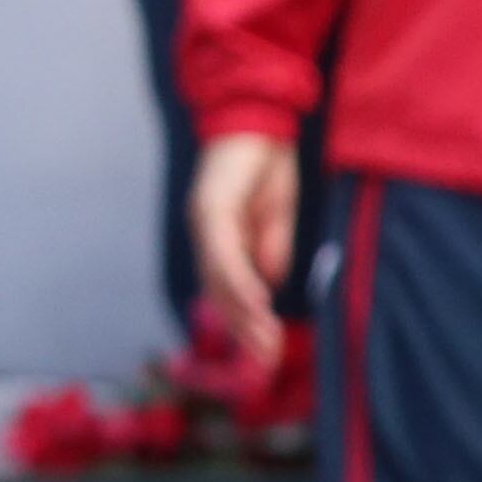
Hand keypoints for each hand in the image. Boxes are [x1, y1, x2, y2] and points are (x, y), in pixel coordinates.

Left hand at [191, 133, 302, 365]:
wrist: (261, 121)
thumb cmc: (268, 166)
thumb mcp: (277, 217)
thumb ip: (269, 250)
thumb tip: (266, 284)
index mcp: (221, 238)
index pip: (225, 290)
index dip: (244, 321)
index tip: (268, 351)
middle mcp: (207, 233)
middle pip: (218, 291)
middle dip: (243, 327)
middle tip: (267, 360)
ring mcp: (205, 220)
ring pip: (219, 277)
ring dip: (243, 311)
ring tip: (265, 340)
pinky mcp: (211, 207)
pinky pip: (224, 251)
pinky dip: (239, 279)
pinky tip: (258, 301)